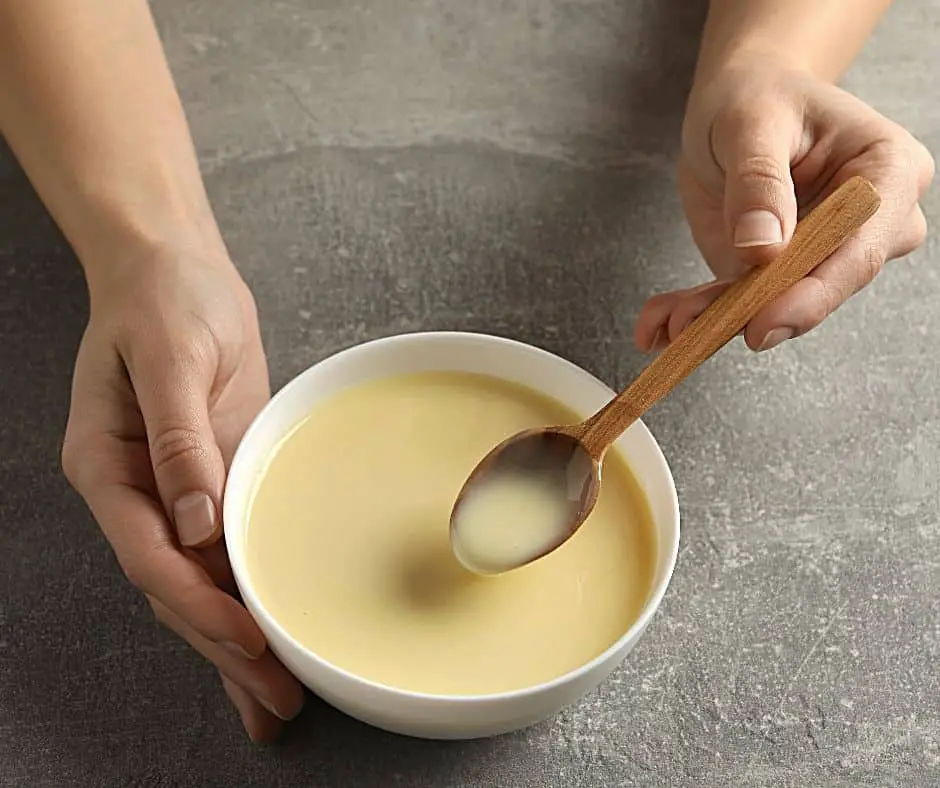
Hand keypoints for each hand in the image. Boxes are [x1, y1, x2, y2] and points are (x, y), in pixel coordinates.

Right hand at [61, 248, 303, 741]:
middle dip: (222, 647)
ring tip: (275, 698)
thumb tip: (194, 520)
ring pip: (202, 581)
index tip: (243, 640)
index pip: (149, 555)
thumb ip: (177, 439)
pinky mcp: (214, 478)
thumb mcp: (170, 357)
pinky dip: (248, 593)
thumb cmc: (164, 299)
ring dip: (236, 639)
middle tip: (272, 701)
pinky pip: (228, 549)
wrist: (177, 270)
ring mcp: (176, 490)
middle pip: (176, 587)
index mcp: (108, 467)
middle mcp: (138, 492)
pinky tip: (271, 630)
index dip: (195, 603)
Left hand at [635, 57, 933, 352]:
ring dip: (712, 319)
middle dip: (750, 312)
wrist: (739, 102)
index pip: (859, 248)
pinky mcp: (778, 272)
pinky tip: (657, 323)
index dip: (811, 294)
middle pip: (819, 287)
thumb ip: (758, 181)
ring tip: (661, 324)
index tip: (760, 323)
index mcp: (887, 172)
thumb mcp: (751, 122)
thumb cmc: (758, 95)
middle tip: (688, 326)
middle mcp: (869, 224)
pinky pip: (739, 302)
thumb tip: (763, 249)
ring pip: (772, 304)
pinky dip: (697, 313)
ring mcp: (824, 253)